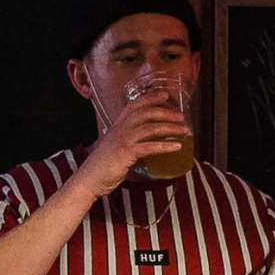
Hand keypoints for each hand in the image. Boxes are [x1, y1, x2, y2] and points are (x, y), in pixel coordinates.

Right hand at [76, 93, 191, 193]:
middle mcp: (120, 129)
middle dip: (166, 112)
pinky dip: (165, 146)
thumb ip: (129, 144)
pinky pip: (149, 147)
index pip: (134, 105)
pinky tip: (177, 147)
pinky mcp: (126, 153)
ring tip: (185, 130)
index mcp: (117, 126)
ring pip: (150, 128)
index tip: (165, 95)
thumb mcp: (115, 149)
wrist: (88, 180)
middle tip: (181, 116)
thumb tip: (145, 148)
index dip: (150, 98)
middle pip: (146, 113)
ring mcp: (122, 140)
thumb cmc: (102, 167)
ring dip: (170, 128)